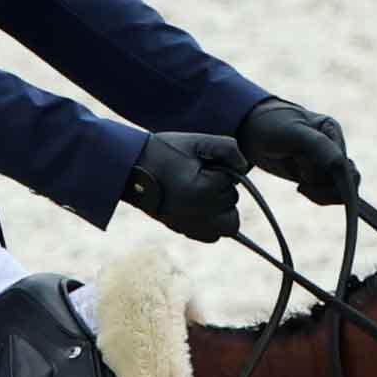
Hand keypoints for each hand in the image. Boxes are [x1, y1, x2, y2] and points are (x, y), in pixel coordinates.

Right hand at [124, 130, 246, 242]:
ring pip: (229, 222)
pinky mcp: (187, 233)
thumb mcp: (196, 141)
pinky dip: (213, 223)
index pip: (231, 180)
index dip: (218, 169)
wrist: (131, 170)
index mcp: (204, 190)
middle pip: (231, 201)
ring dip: (222, 208)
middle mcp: (201, 214)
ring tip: (198, 193)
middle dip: (221, 189)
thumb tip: (245, 166)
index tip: (195, 165)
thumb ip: (227, 148)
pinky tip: (198, 208)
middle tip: (195, 178)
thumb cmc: (164, 152)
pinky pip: (215, 235)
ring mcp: (194, 227)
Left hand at [238, 96, 358, 208]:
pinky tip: (300, 188)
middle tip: (301, 186)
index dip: (336, 182)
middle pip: (348, 179)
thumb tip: (341, 165)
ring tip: (300, 185)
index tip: (308, 185)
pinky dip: (317, 196)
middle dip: (326, 188)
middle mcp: (334, 146)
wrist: (250, 130)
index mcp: (331, 130)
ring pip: (339, 189)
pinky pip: (328, 193)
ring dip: (320, 192)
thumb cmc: (269, 125)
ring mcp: (326, 162)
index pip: (345, 164)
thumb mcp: (291, 133)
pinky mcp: (318, 174)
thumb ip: (317, 146)